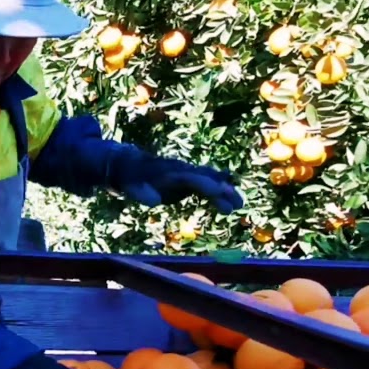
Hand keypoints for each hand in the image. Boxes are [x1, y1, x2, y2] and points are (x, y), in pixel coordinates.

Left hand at [114, 151, 243, 213]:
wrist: (129, 163)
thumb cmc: (129, 177)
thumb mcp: (130, 185)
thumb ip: (142, 192)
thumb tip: (154, 200)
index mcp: (169, 171)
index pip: (190, 177)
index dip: (204, 184)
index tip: (217, 191)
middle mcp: (181, 170)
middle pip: (205, 178)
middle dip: (221, 189)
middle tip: (237, 202)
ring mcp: (185, 173)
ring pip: (209, 181)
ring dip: (224, 192)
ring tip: (239, 204)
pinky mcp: (186, 180)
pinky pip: (205, 186)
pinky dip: (218, 193)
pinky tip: (231, 203)